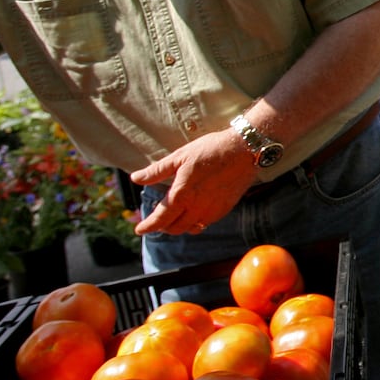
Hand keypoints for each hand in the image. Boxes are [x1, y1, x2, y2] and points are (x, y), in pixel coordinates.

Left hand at [129, 130, 255, 235]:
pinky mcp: (224, 209)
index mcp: (181, 195)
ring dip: (178, 227)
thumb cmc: (211, 150)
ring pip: (190, 229)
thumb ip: (157, 171)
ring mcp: (212, 210)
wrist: (244, 150)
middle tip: (156, 220)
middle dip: (162, 227)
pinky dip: (195, 223)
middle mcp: (196, 208)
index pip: (160, 219)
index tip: (140, 229)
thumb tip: (136, 178)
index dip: (148, 226)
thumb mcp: (180, 156)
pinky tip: (194, 214)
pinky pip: (205, 224)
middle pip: (173, 228)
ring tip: (174, 219)